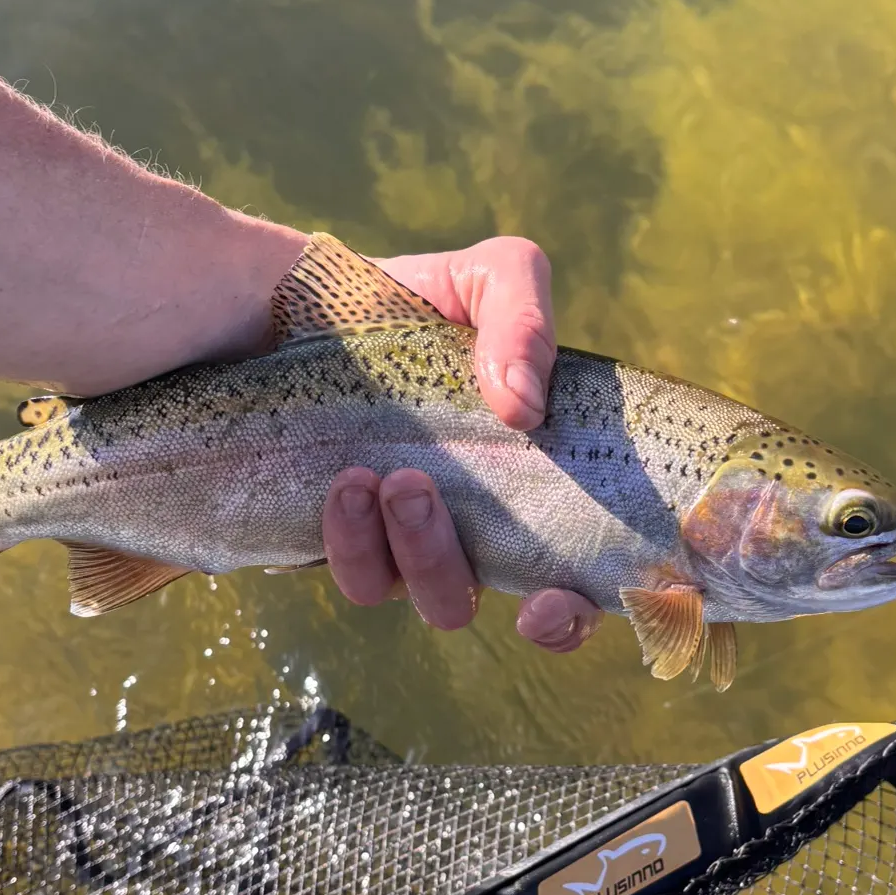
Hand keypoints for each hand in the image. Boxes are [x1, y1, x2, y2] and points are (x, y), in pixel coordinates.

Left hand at [322, 236, 603, 653]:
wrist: (320, 297)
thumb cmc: (429, 298)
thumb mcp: (496, 278)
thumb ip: (527, 322)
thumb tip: (524, 408)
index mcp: (536, 487)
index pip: (574, 586)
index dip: (571, 616)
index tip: (547, 603)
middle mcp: (476, 531)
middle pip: (479, 603)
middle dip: (447, 565)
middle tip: (414, 487)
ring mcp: (406, 543)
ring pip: (418, 596)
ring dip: (400, 550)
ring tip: (371, 476)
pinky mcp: (346, 539)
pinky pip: (358, 576)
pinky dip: (350, 540)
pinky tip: (343, 483)